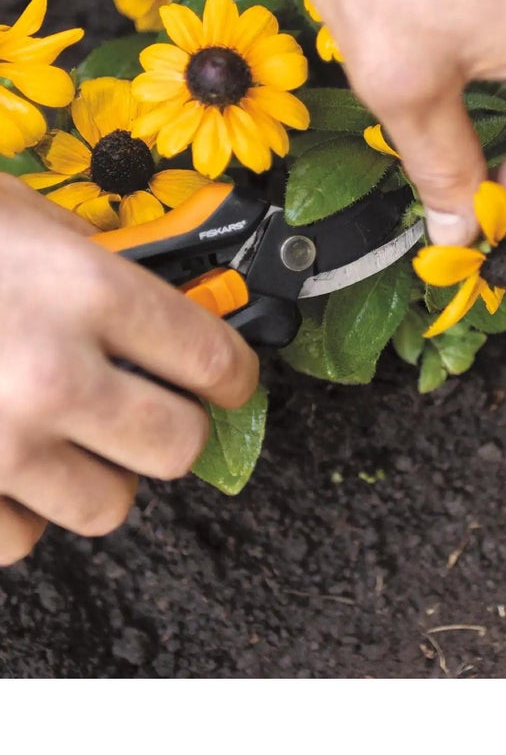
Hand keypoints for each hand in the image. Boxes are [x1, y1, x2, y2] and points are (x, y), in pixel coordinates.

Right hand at [0, 175, 258, 564]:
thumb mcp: (13, 215)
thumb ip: (86, 260)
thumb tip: (146, 300)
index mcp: (83, 289)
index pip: (211, 356)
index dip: (234, 375)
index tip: (230, 383)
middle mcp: (53, 375)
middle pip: (177, 446)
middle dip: (171, 430)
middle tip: (148, 410)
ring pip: (108, 505)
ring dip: (95, 473)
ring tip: (58, 435)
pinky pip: (22, 539)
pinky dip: (17, 509)